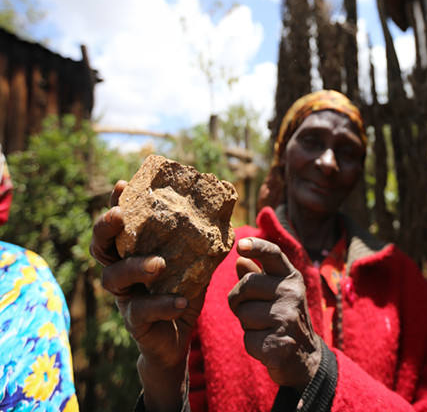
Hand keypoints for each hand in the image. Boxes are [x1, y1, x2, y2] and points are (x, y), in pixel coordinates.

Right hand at [90, 180, 200, 410]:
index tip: (122, 184)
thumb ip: (202, 246)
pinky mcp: (134, 323)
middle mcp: (122, 273)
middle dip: (106, 229)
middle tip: (119, 216)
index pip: (120, 226)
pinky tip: (181, 301)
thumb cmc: (182, 295)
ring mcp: (125, 298)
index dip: (116, 204)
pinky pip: (141, 312)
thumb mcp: (194, 267)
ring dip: (135, 266)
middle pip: (100, 247)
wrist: (178, 340)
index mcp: (135, 254)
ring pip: (113, 278)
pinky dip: (162, 304)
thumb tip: (228, 217)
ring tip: (159, 263)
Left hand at [228, 238, 322, 392]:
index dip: (257, 246)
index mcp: (291, 278)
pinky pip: (247, 338)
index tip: (240, 245)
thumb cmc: (282, 318)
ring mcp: (287, 318)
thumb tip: (240, 258)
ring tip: (264, 328)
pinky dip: (252, 344)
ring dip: (246, 324)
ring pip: (244, 313)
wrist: (305, 357)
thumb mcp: (274, 294)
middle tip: (250, 311)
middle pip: (246, 285)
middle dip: (238, 300)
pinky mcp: (279, 343)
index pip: (273, 254)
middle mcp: (293, 294)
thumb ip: (257, 276)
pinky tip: (267, 344)